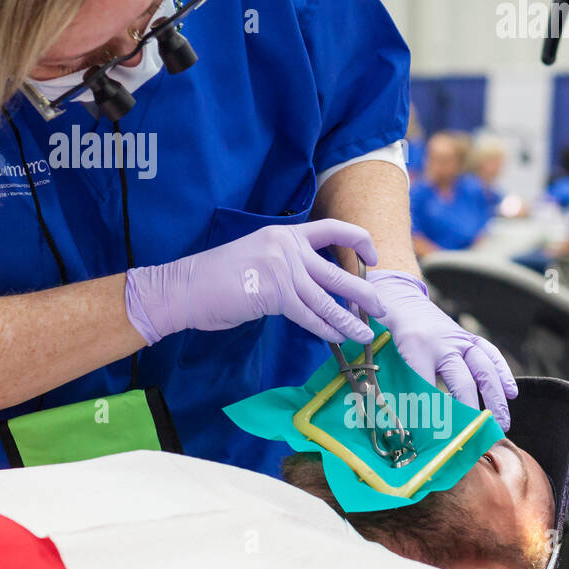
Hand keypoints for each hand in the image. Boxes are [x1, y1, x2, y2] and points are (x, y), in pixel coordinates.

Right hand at [126, 219, 385, 345]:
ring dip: (351, 319)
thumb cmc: (216, 277)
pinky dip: (326, 329)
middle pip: (338, 270)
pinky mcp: (274, 294)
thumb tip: (313, 285)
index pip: (332, 229)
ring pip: (328, 298)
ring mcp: (281, 270)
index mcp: (285, 234)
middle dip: (365, 292)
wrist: (185, 287)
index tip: (372, 258)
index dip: (358, 241)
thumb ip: (286, 265)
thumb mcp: (257, 255)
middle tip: (383, 308)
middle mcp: (287, 248)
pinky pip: (309, 315)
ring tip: (368, 332)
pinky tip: (338, 339)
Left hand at [366, 270, 517, 429]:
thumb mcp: (383, 356)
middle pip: (461, 380)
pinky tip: (512, 393)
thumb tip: (400, 426)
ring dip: (495, 397)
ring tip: (501, 422)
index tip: (435, 438)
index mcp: (415, 347)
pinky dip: (503, 373)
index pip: (426, 387)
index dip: (431, 414)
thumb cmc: (387, 333)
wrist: (399, 300)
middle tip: (476, 433)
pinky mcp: (469, 337)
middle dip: (470, 409)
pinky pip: (490, 354)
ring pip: (483, 368)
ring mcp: (459, 338)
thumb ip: (392, 385)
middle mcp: (442, 342)